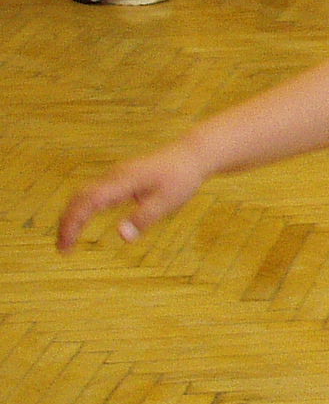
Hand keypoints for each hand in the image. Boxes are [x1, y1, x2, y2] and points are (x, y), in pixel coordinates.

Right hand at [57, 143, 206, 249]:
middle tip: (62, 249)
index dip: (73, 223)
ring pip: (84, 194)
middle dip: (67, 222)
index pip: (88, 201)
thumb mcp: (168, 202)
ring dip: (72, 215)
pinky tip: (81, 222)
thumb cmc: (182, 178)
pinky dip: (82, 208)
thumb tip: (122, 236)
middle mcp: (114, 176)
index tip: (65, 245)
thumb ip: (145, 218)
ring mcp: (115, 176)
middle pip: (79, 197)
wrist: (191, 155)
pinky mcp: (119, 178)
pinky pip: (93, 193)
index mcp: (123, 181)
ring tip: (67, 241)